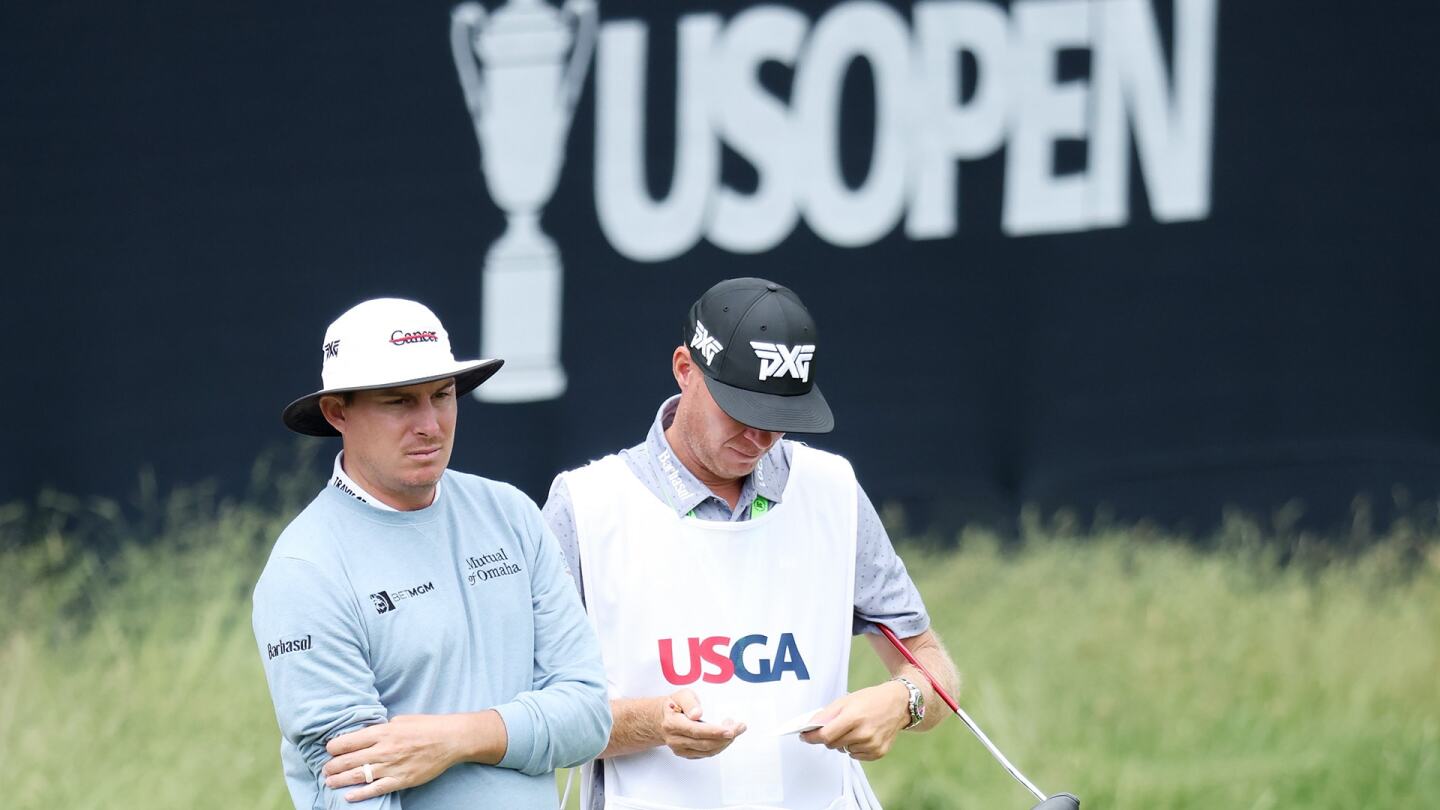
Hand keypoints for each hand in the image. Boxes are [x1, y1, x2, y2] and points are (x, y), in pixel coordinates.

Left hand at [322, 713, 499, 801]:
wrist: (450, 740)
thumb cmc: (427, 726)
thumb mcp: (401, 719)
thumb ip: (382, 728)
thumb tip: (367, 735)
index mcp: (383, 731)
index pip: (349, 741)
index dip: (334, 746)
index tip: (329, 749)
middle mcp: (384, 749)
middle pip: (349, 760)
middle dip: (333, 765)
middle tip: (326, 768)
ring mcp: (392, 767)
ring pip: (358, 775)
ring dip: (340, 779)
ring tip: (329, 781)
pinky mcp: (401, 780)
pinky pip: (375, 789)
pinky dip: (360, 794)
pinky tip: (348, 795)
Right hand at [659, 688, 746, 758]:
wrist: (661, 719)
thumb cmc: (674, 705)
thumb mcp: (681, 695)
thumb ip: (689, 702)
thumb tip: (697, 714)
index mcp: (672, 723)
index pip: (695, 731)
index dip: (714, 732)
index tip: (730, 730)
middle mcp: (675, 739)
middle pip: (704, 743)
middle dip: (726, 737)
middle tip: (740, 727)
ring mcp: (680, 749)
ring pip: (708, 751)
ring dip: (725, 742)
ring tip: (735, 728)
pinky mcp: (686, 754)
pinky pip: (707, 753)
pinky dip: (720, 746)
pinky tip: (726, 736)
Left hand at [799, 681, 908, 760]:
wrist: (898, 704)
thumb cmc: (870, 699)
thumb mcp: (846, 700)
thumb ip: (826, 714)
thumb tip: (809, 727)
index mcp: (854, 717)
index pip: (825, 735)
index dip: (811, 737)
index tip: (804, 736)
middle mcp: (864, 733)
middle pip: (832, 744)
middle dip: (828, 737)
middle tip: (834, 727)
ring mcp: (872, 745)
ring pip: (843, 750)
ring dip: (842, 742)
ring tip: (854, 728)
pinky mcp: (878, 752)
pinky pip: (855, 756)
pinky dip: (854, 748)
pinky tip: (862, 736)